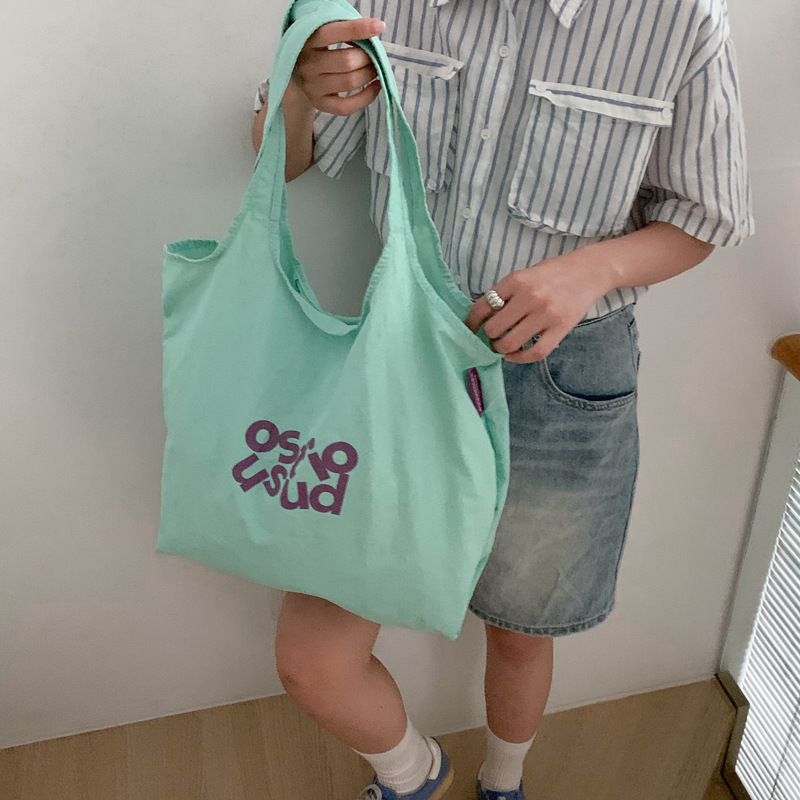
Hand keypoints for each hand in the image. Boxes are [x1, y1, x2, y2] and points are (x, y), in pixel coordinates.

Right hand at [293, 18, 385, 115]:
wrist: (297, 72)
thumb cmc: (319, 47)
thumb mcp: (324, 31)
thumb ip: (343, 28)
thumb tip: (374, 29)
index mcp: (307, 40)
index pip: (332, 32)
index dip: (358, 29)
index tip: (379, 26)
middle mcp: (307, 64)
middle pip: (347, 61)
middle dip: (368, 57)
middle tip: (375, 54)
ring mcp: (312, 87)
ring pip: (350, 82)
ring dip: (370, 74)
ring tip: (376, 68)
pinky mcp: (319, 104)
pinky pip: (347, 107)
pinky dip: (367, 97)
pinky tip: (376, 86)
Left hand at [464, 249, 612, 363]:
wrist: (590, 271)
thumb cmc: (554, 272)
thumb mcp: (526, 274)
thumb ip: (506, 293)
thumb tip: (483, 317)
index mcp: (516, 280)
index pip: (482, 306)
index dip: (471, 322)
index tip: (469, 329)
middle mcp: (529, 296)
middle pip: (493, 328)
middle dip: (488, 336)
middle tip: (490, 337)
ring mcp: (546, 314)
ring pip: (510, 343)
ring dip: (501, 348)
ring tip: (501, 346)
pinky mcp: (561, 328)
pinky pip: (535, 352)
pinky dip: (520, 358)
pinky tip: (514, 355)